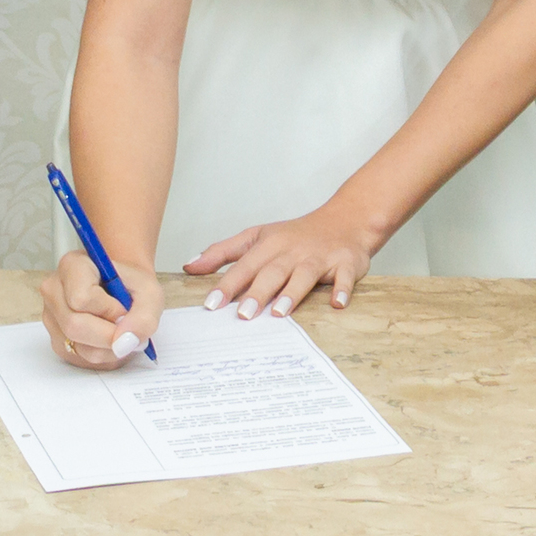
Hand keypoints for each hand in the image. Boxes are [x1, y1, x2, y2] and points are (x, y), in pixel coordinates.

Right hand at [39, 251, 162, 367]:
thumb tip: (125, 342)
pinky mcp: (56, 340)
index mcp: (72, 266)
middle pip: (74, 326)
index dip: (108, 310)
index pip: (81, 298)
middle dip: (109, 335)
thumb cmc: (132, 285)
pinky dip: (102, 354)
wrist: (124, 289)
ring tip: (119, 331)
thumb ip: (144, 316)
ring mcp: (51, 317)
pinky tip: (109, 338)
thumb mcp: (149, 293)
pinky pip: (79, 357)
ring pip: (78, 346)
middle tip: (127, 328)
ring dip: (108, 347)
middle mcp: (54, 290)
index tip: (123, 308)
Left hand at [184, 197, 377, 316]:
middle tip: (243, 315)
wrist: (345, 219)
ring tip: (279, 312)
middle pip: (273, 271)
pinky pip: (344, 277)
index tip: (211, 304)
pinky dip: (342, 289)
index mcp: (270, 244)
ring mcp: (320, 257)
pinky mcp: (345, 263)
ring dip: (292, 293)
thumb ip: (224, 252)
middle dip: (257, 292)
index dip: (228, 284)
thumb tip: (190, 266)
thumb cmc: (296, 234)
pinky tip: (337, 304)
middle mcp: (293, 250)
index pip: (245, 265)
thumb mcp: (257, 237)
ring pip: (304, 275)